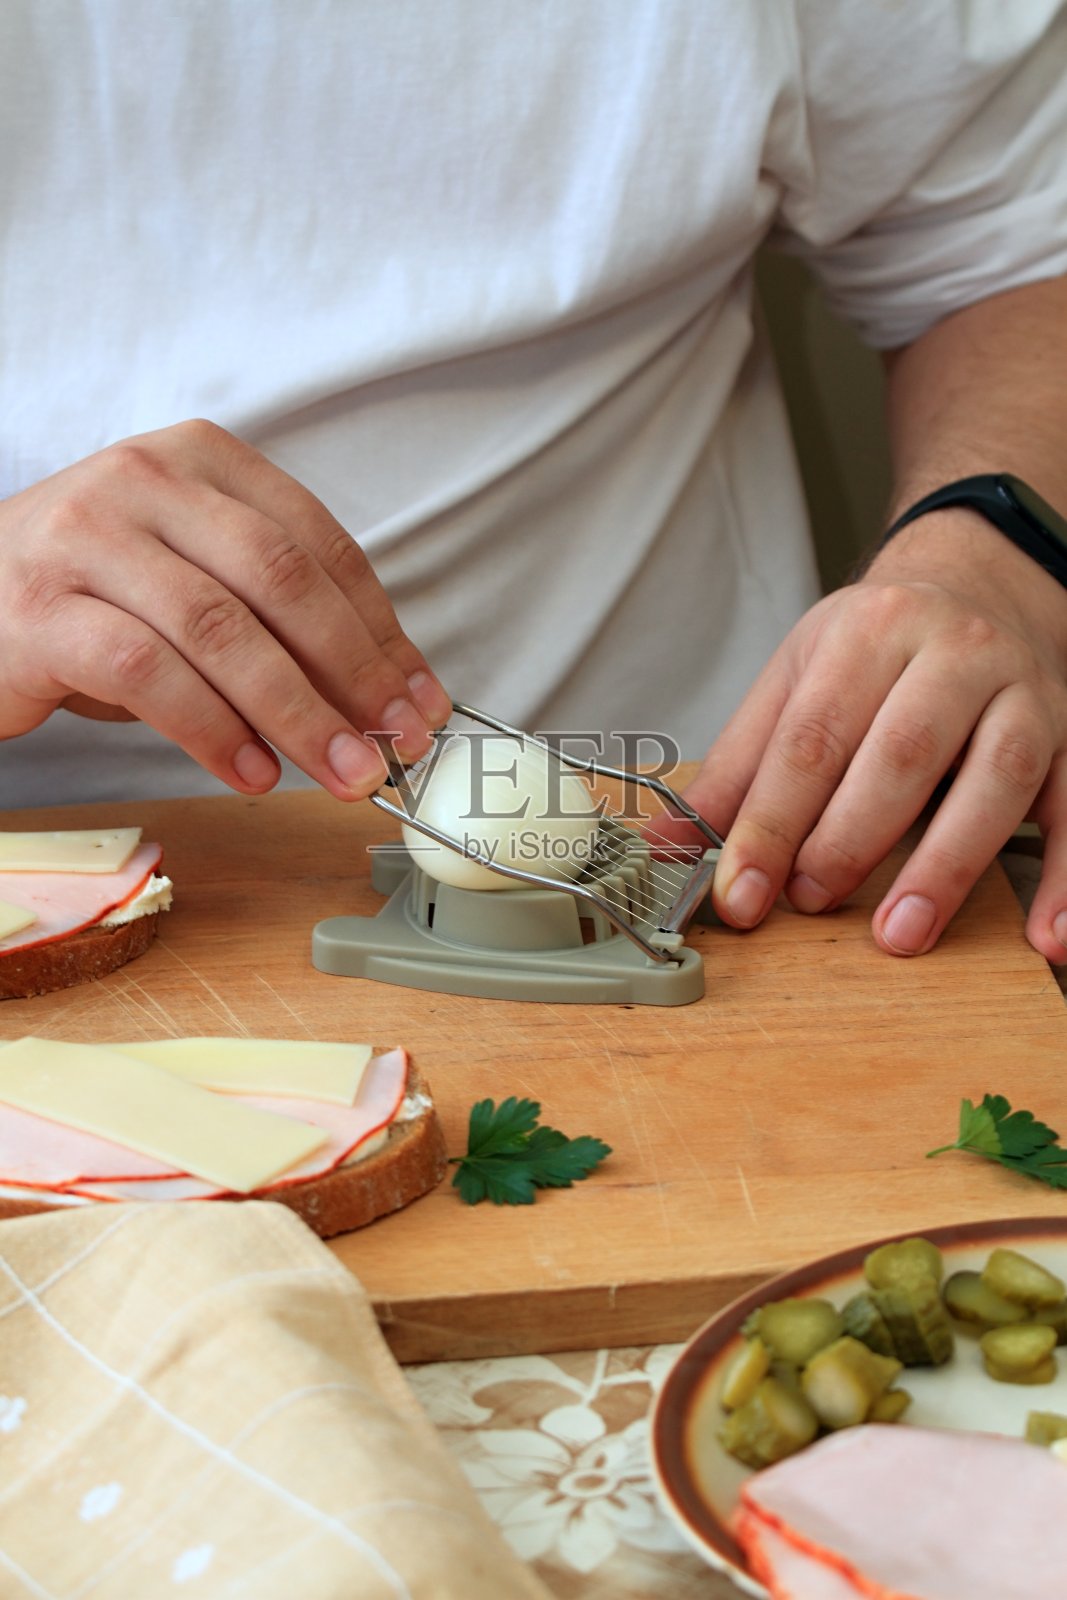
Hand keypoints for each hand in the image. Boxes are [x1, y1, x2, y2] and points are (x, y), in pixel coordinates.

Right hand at [0, 420, 451, 797]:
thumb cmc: (95, 599)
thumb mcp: (192, 577)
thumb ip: (275, 616)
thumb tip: (383, 697)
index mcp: (204, 461)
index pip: (320, 545)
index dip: (383, 631)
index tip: (422, 700)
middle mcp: (145, 479)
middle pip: (281, 579)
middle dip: (353, 673)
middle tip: (396, 744)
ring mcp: (87, 536)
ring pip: (222, 629)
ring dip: (297, 713)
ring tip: (342, 772)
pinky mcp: (42, 609)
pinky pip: (151, 674)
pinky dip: (214, 732)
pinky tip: (253, 773)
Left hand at [680, 510, 1066, 960]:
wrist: (979, 581)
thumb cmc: (879, 643)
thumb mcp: (797, 676)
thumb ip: (738, 765)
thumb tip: (670, 846)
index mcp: (870, 631)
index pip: (812, 738)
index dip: (770, 824)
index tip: (739, 894)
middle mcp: (955, 652)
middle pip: (901, 753)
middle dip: (848, 839)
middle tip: (809, 902)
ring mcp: (1024, 693)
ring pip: (994, 778)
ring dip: (946, 865)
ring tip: (899, 933)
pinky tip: (1048, 939)